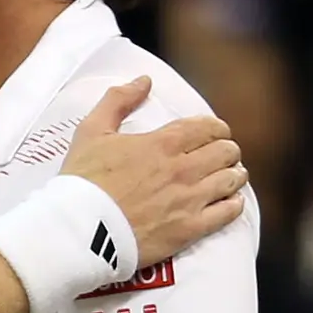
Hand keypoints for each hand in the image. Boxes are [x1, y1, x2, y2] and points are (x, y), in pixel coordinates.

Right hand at [62, 79, 246, 273]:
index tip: (217, 132)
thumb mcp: (91, 131)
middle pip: (225, 151)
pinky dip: (234, 204)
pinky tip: (231, 202)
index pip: (207, 127)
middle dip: (227, 149)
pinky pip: (226, 214)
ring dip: (234, 174)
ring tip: (232, 175)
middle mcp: (182, 169)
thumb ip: (118, 100)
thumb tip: (144, 80)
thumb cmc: (82, 181)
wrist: (78, 231)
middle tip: (223, 154)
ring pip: (231, 180)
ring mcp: (188, 200)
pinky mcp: (188, 230)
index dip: (217, 128)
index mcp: (162, 143)